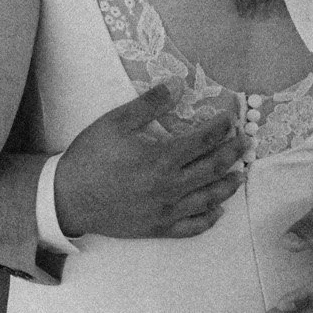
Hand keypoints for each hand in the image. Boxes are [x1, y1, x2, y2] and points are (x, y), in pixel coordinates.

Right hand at [55, 83, 251, 239]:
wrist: (68, 197)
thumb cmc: (91, 156)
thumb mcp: (116, 122)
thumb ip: (150, 104)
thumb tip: (178, 84)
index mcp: (162, 158)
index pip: (204, 140)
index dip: (221, 128)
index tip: (230, 119)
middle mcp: (171, 186)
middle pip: (213, 168)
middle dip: (233, 152)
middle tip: (244, 142)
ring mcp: (167, 210)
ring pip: (209, 198)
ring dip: (228, 184)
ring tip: (240, 174)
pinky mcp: (159, 227)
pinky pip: (192, 227)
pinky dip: (209, 218)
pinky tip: (217, 210)